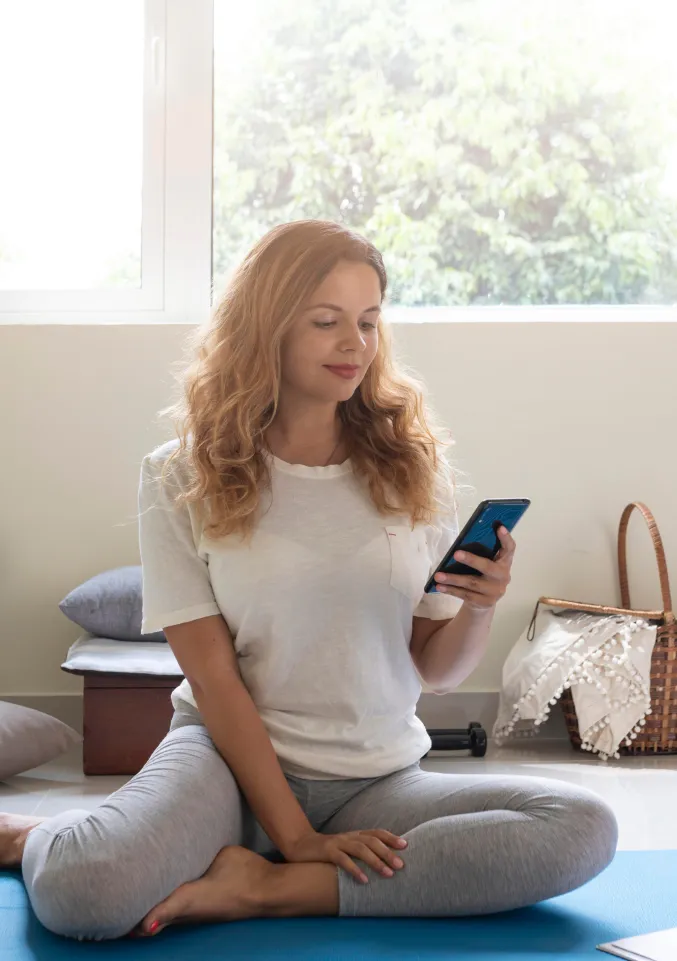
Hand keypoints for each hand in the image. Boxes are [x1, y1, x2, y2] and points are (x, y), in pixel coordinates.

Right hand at [282, 829, 407, 883]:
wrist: (300, 845)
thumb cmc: (327, 850)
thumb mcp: (345, 848)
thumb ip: (360, 851)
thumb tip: (381, 862)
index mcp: (354, 835)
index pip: (376, 833)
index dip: (391, 837)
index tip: (406, 845)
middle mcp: (349, 836)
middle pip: (372, 841)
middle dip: (388, 852)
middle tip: (401, 865)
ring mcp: (338, 842)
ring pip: (360, 849)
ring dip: (376, 861)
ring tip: (388, 874)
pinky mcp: (327, 851)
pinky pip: (343, 860)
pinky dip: (355, 869)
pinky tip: (364, 880)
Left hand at [433, 525, 515, 611]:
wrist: (484, 603)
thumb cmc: (483, 575)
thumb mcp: (487, 564)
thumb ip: (482, 554)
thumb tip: (462, 541)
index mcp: (505, 563)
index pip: (509, 548)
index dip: (506, 538)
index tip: (500, 527)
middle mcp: (503, 577)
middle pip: (488, 567)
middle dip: (471, 560)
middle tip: (456, 553)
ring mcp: (495, 591)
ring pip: (471, 583)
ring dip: (453, 579)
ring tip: (438, 576)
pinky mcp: (484, 602)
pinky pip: (465, 594)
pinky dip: (451, 590)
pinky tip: (439, 586)